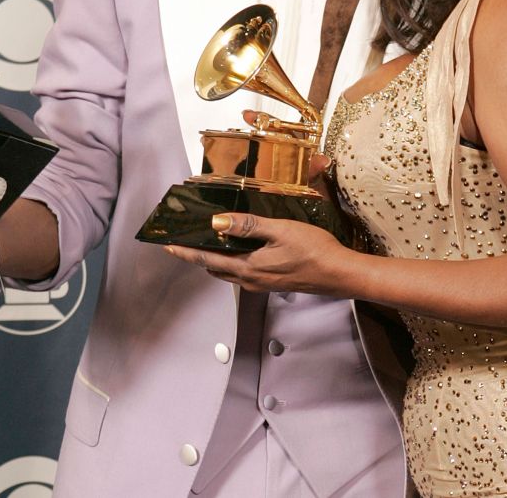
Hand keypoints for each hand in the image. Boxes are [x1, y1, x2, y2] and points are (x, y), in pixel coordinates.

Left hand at [163, 213, 353, 295]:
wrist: (339, 274)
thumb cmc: (314, 251)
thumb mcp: (280, 230)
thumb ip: (248, 225)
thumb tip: (217, 223)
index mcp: (248, 267)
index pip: (206, 260)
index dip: (185, 252)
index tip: (167, 246)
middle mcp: (250, 280)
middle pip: (214, 268)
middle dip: (197, 255)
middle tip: (184, 241)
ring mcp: (261, 284)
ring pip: (228, 271)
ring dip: (214, 258)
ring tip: (207, 242)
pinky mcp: (272, 282)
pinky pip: (242, 271)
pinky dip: (231, 260)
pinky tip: (238, 248)